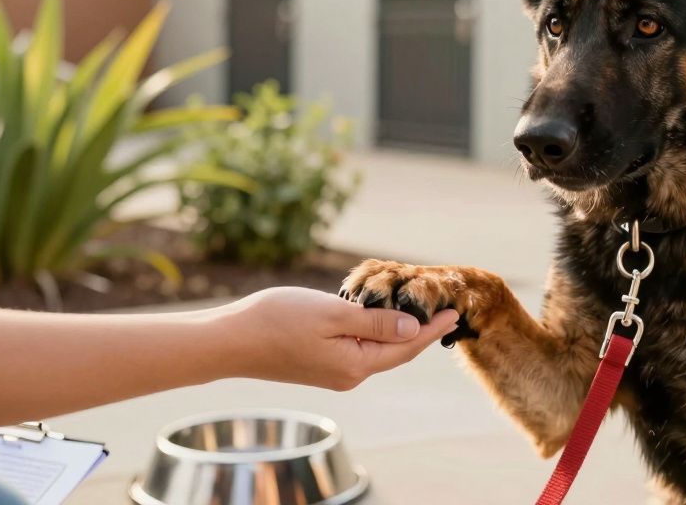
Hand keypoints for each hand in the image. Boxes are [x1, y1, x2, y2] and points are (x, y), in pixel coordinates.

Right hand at [216, 286, 459, 390]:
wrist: (230, 340)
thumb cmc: (277, 321)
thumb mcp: (333, 314)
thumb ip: (375, 323)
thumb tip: (412, 330)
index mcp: (356, 365)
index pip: (406, 347)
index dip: (432, 328)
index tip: (455, 310)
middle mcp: (349, 376)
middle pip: (396, 352)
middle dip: (422, 332)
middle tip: (445, 309)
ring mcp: (334, 373)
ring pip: (378, 351)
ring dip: (399, 332)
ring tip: (421, 311)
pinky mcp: (320, 365)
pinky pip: (360, 349)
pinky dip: (376, 334)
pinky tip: (381, 319)